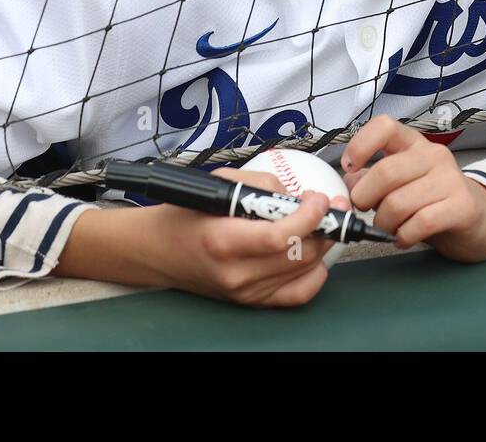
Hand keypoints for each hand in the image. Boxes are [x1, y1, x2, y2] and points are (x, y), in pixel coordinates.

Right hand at [131, 167, 334, 305]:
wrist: (156, 251)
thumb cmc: (185, 213)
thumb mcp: (220, 184)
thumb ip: (263, 185)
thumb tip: (299, 196)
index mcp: (223, 241)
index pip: (280, 236)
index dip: (309, 216)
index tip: (318, 198)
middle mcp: (236, 273)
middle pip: (300, 254)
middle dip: (323, 226)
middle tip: (329, 205)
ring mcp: (245, 292)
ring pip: (305, 271)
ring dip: (322, 244)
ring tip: (321, 222)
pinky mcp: (251, 302)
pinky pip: (298, 295)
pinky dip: (315, 274)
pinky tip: (313, 254)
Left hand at [341, 115, 485, 261]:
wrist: (481, 219)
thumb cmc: (432, 200)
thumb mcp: (401, 184)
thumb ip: (372, 179)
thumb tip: (347, 183)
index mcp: (414, 144)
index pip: (384, 126)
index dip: (360, 145)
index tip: (350, 168)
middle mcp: (434, 155)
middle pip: (385, 172)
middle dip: (365, 198)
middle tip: (366, 212)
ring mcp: (450, 180)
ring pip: (398, 203)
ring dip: (384, 223)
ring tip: (390, 229)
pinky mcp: (462, 207)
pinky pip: (419, 223)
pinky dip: (403, 237)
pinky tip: (404, 239)